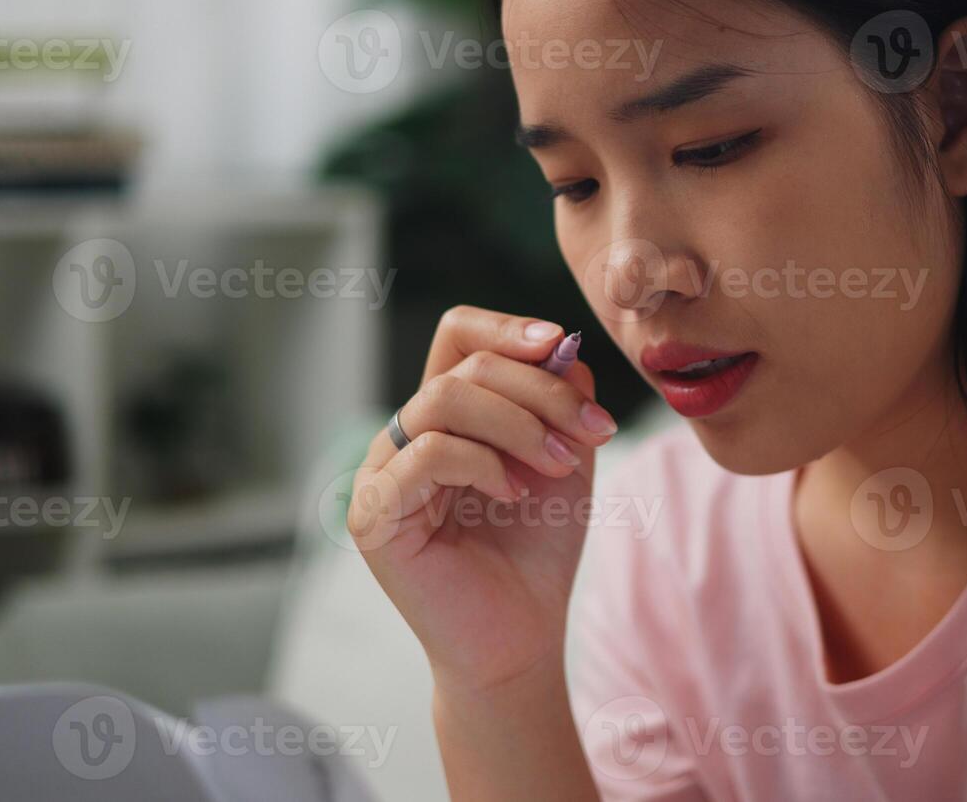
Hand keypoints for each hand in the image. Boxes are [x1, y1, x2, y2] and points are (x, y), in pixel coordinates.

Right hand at [349, 305, 618, 692]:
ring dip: (518, 423)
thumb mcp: (565, 459)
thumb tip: (561, 347)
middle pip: (464, 367)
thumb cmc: (536, 551)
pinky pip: (426, 453)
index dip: (504, 327)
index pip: (457, 336)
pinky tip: (512, 495)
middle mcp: (405, 437)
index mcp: (446, 416)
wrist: (521, 638)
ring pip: (443, 400)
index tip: (559, 344)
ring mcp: (383, 475)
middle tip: (592, 432)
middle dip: (539, 391)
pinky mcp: (375, 516)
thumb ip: (561, 400)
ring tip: (560, 465)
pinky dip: (482, 464)